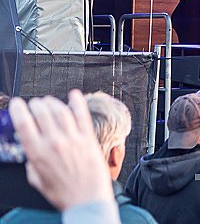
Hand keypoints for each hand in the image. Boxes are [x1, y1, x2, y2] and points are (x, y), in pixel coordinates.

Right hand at [8, 90, 114, 211]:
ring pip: (60, 111)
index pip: (24, 124)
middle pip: (42, 113)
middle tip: (35, 103)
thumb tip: (33, 153)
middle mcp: (54, 143)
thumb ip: (33, 163)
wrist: (87, 199)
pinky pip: (83, 115)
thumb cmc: (63, 193)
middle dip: (36, 104)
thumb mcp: (38, 180)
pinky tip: (74, 95)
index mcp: (38, 154)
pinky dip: (78, 102)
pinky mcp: (88, 138)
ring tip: (49, 101)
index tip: (17, 104)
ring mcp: (73, 139)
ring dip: (53, 102)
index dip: (18, 110)